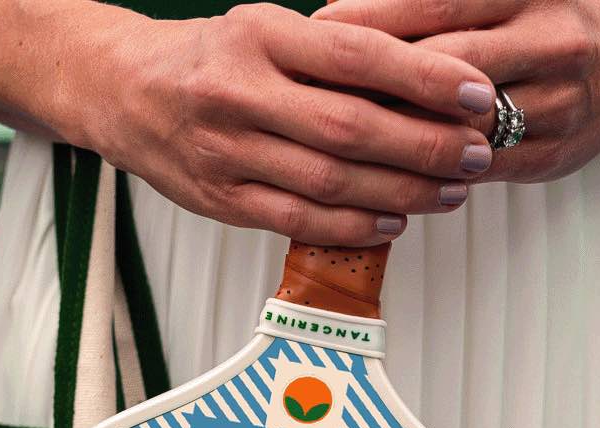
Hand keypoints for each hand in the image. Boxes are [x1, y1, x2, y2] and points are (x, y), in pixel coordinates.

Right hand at [72, 3, 499, 245]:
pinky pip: (299, 221)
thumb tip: (429, 78)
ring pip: (331, 183)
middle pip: (352, 128)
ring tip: (450, 190)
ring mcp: (227, 152)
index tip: (476, 93)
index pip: (358, 57)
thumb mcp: (268, 29)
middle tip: (477, 153)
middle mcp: (240, 93)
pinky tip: (394, 221)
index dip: (426, 79)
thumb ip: (335, 52)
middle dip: (426, 145)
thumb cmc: (212, 58)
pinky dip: (354, 226)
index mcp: (260, 36)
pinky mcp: (221, 199)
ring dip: (402, 192)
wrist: (122, 90)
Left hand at [316, 0, 599, 183]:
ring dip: (400, 134)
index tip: (321, 26)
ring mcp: (559, 105)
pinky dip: (434, 169)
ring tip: (343, 133)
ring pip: (463, 127)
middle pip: (445, 67)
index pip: (439, 5)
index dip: (375, 18)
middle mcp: (551, 44)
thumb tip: (351, 6)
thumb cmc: (562, 11)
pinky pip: (483, 169)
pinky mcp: (555, 155)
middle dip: (377, 80)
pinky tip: (391, 168)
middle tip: (318, 88)